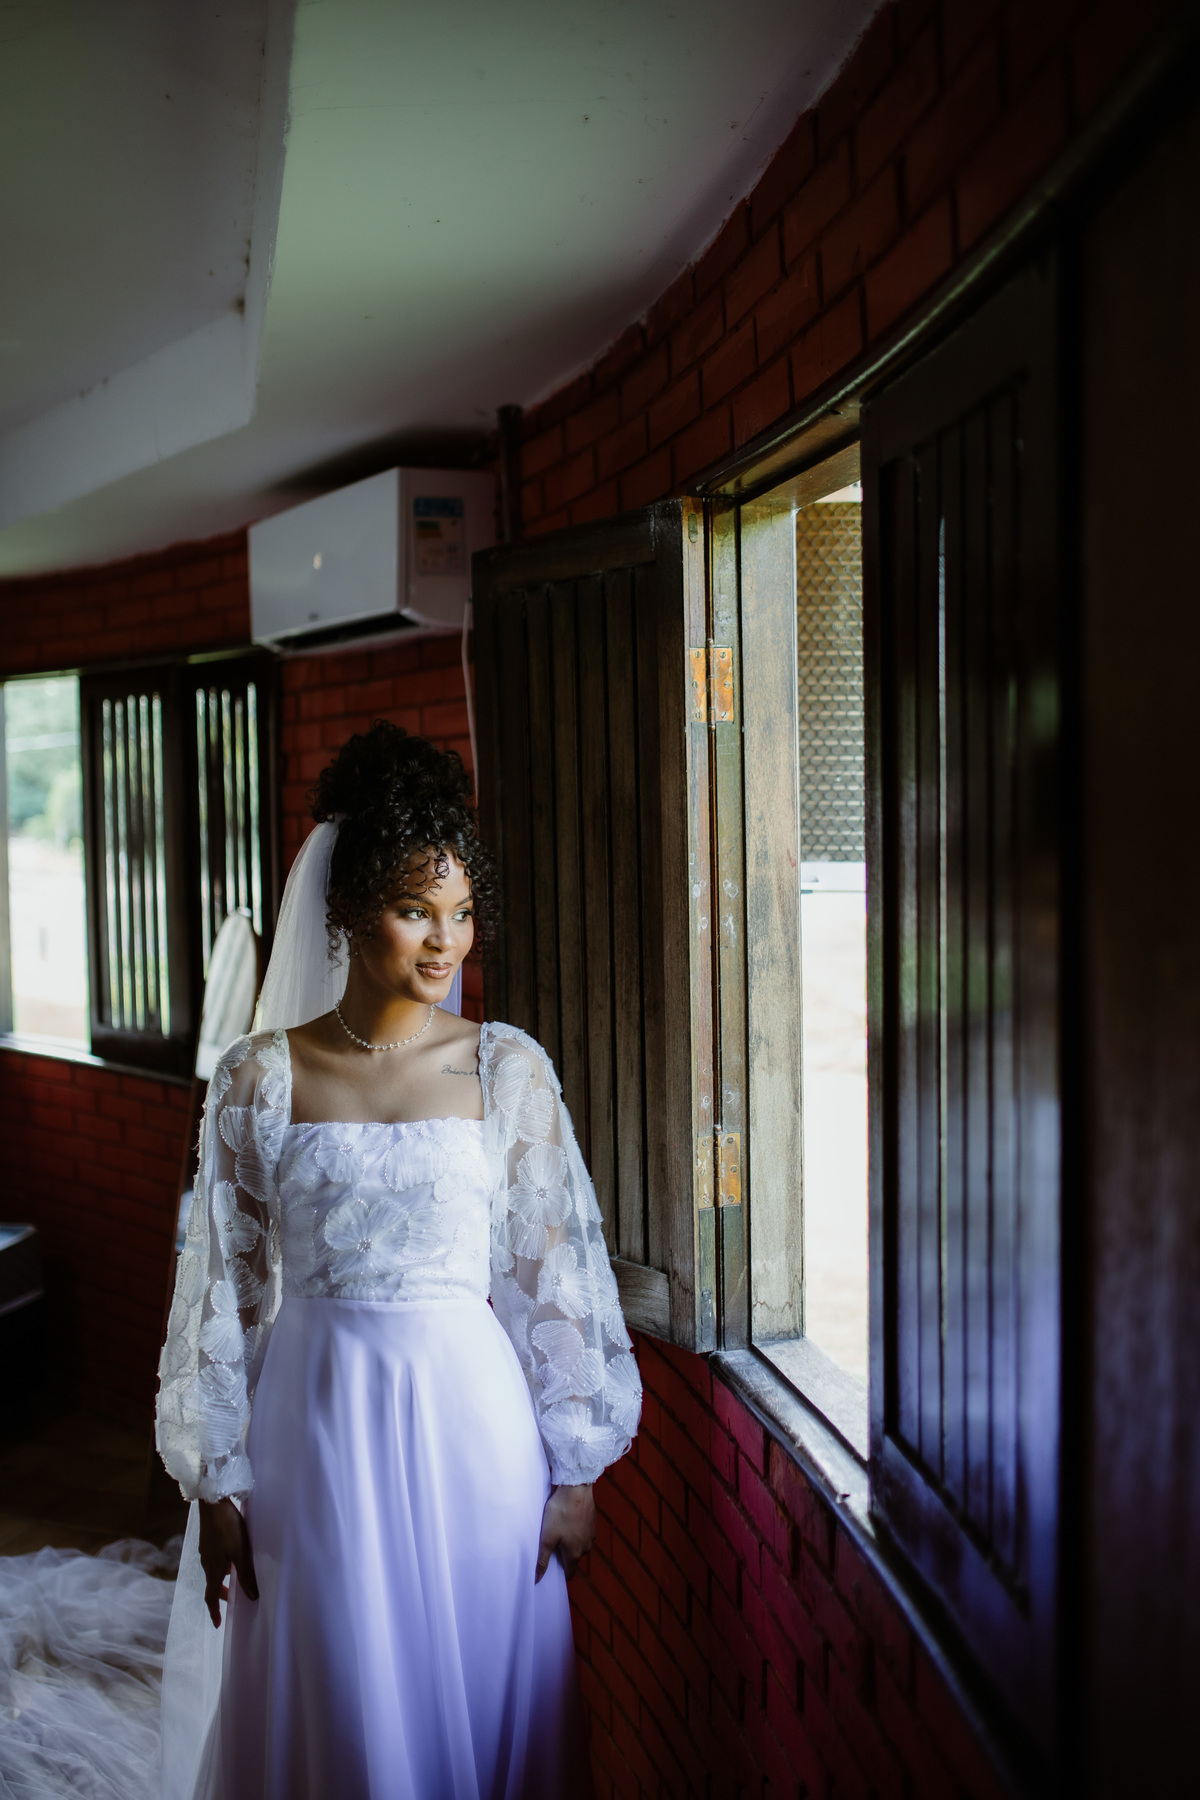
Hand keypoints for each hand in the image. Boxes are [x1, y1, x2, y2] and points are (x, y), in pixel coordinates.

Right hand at [198, 1496, 258, 1626]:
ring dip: (224, 1579)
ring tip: (238, 1577)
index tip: (218, 1624)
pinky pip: (215, 1560)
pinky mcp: (208, 1540)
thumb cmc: (227, 1526)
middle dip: (222, 1595)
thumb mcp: (240, 1551)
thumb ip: (245, 1573)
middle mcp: (206, 1562)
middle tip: (234, 1601)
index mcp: (212, 1569)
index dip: (214, 1612)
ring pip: (214, 1571)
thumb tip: (251, 1596)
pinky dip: (223, 1566)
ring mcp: (206, 1550)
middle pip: (213, 1585)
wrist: (212, 1501)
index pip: (211, 1596)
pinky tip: (234, 1555)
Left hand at [536, 1484, 595, 1582]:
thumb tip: (537, 1579)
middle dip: (563, 1554)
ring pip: (579, 1544)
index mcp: (575, 1554)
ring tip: (558, 1528)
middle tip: (551, 1542)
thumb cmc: (560, 1513)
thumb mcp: (547, 1537)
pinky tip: (567, 1519)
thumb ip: (543, 1559)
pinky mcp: (592, 1522)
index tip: (551, 1566)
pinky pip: (583, 1532)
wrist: (576, 1489)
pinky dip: (576, 1529)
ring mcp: (591, 1534)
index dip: (560, 1572)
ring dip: (570, 1541)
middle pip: (573, 1558)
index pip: (569, 1573)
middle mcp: (586, 1547)